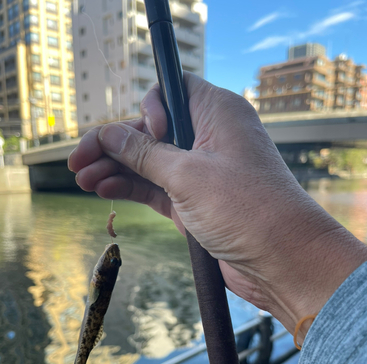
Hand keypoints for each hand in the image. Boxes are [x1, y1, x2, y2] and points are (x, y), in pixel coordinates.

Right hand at [68, 72, 366, 338]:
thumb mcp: (187, 175)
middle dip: (114, 143)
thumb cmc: (246, 209)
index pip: (172, 91)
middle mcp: (210, 139)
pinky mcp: (196, 202)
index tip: (146, 132)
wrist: (282, 261)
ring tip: (83, 179)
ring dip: (116, 169)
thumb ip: (143, 153)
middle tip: (77, 161)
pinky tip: (104, 190)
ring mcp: (202, 173)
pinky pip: (157, 189)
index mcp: (218, 113)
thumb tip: (108, 134)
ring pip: (151, 162)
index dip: (149, 106)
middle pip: (152, 131)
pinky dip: (131, 188)